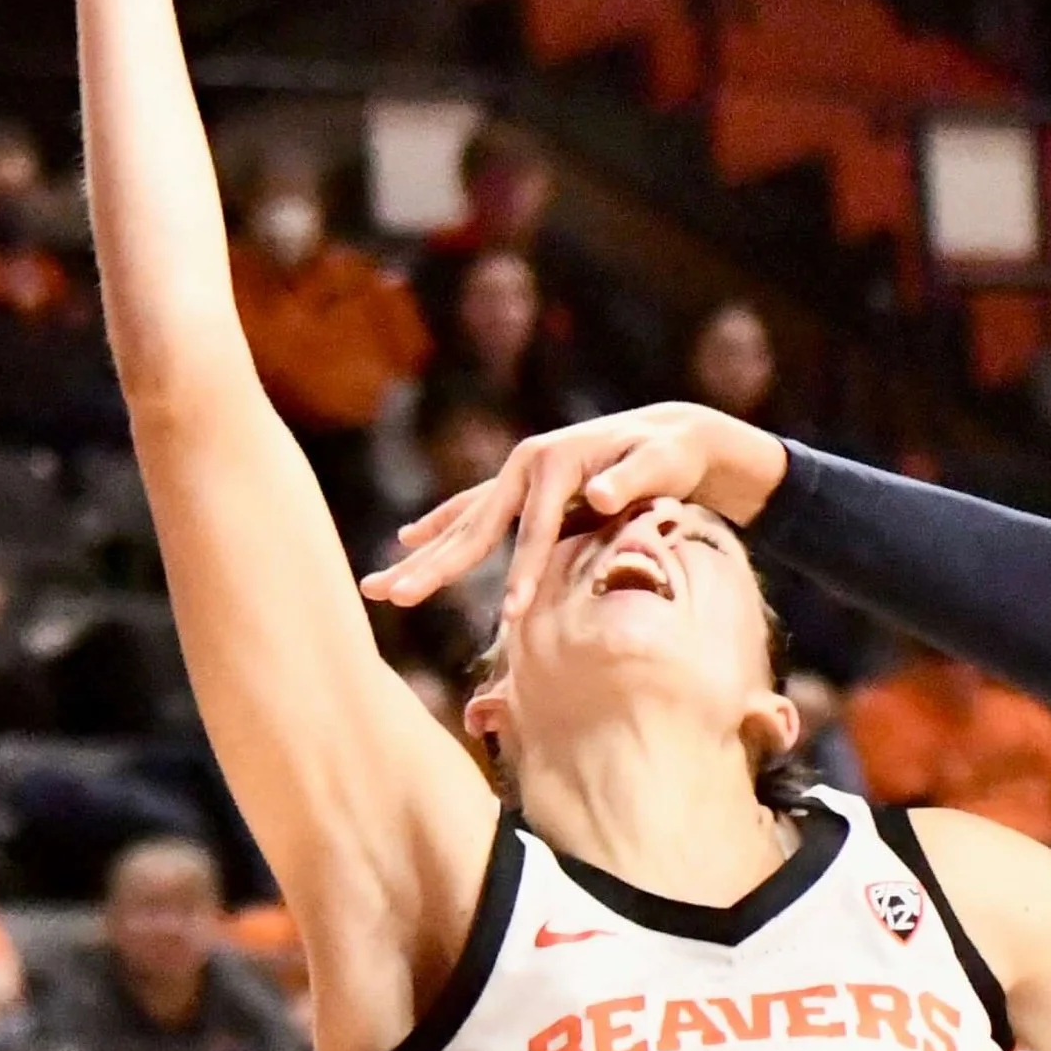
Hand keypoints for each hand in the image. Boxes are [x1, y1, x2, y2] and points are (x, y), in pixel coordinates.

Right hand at [361, 405, 790, 625]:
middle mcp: (526, 464)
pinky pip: (474, 510)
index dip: (523, 572)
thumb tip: (599, 497)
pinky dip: (441, 524)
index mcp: (554, 460)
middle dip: (435, 567)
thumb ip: (631, 479)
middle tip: (392, 598)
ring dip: (422, 556)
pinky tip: (407, 540)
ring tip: (376, 585)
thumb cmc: (671, 455)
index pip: (534, 529)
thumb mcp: (662, 463)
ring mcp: (519, 474)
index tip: (511, 617)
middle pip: (477, 526)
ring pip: (464, 523)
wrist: (674, 433)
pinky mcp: (523, 485)